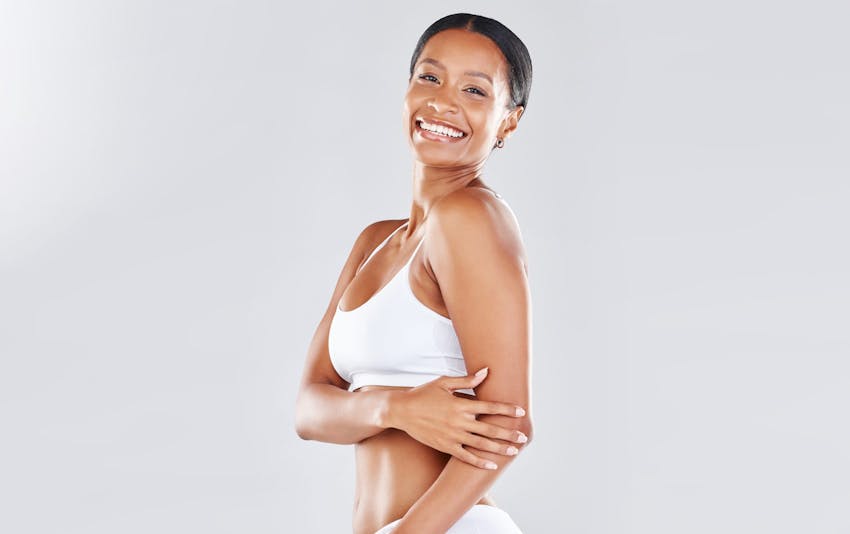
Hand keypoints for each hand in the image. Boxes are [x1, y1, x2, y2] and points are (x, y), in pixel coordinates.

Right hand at [386, 367, 527, 469]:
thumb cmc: (423, 394)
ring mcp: (452, 436)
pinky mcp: (445, 446)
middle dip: (508, 433)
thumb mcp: (444, 383)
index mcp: (460, 404)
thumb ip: (466, 380)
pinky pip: (465, 456)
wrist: (401, 411)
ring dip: (499, 448)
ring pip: (481, 444)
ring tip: (514, 451)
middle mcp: (459, 421)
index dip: (506, 409)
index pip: (489, 407)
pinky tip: (492, 465)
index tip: (521, 411)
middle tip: (523, 437)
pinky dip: (479, 462)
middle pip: (489, 429)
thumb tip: (486, 372)